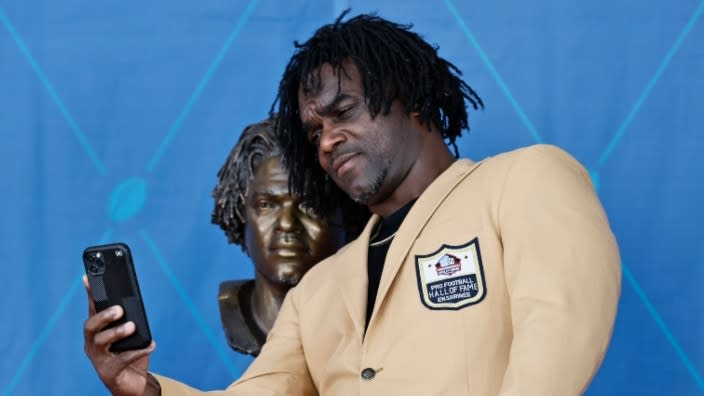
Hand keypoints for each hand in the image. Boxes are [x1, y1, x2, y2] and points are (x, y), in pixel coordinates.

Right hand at [83, 275, 157, 395]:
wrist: (133, 384)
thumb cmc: (130, 354)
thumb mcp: (131, 333)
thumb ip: (130, 318)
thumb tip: (134, 301)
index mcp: (97, 331)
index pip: (92, 309)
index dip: (89, 294)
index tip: (87, 277)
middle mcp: (93, 344)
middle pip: (91, 326)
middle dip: (104, 316)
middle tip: (119, 309)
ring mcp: (98, 359)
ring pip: (101, 342)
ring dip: (117, 332)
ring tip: (132, 326)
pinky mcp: (109, 373)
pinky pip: (122, 360)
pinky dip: (137, 351)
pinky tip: (151, 344)